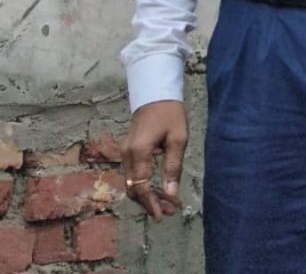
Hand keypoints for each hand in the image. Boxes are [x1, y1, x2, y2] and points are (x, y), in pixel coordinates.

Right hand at [121, 100, 187, 220]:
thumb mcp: (178, 139)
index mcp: (139, 152)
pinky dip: (143, 185)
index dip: (152, 204)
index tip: (163, 215)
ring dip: (147, 196)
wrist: (155, 93)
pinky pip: (132, 175)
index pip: (142, 187)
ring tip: (166, 203)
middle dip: (149, 203)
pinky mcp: (128, 151)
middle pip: (134, 189)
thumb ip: (172, 167)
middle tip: (168, 211)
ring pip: (132, 184)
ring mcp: (125, 153)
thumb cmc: (169, 113)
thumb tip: (171, 194)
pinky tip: (158, 188)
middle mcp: (127, 155)